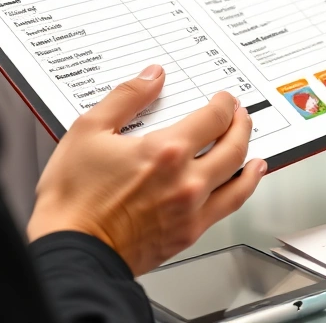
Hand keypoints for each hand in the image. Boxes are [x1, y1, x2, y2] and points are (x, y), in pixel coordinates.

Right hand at [26, 64, 266, 274]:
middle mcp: (187, 180)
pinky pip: (228, 208)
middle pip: (234, 146)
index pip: (213, 118)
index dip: (224, 105)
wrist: (72, 249)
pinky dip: (242, 190)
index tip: (224, 100)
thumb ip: (126, 97)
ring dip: (250, 158)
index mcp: (166, 150)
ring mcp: (191, 209)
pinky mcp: (188, 233)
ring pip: (239, 179)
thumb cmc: (74, 198)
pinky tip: (242, 185)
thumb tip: (152, 77)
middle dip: (241, 125)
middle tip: (241, 116)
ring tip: (254, 150)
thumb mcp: (89, 130)